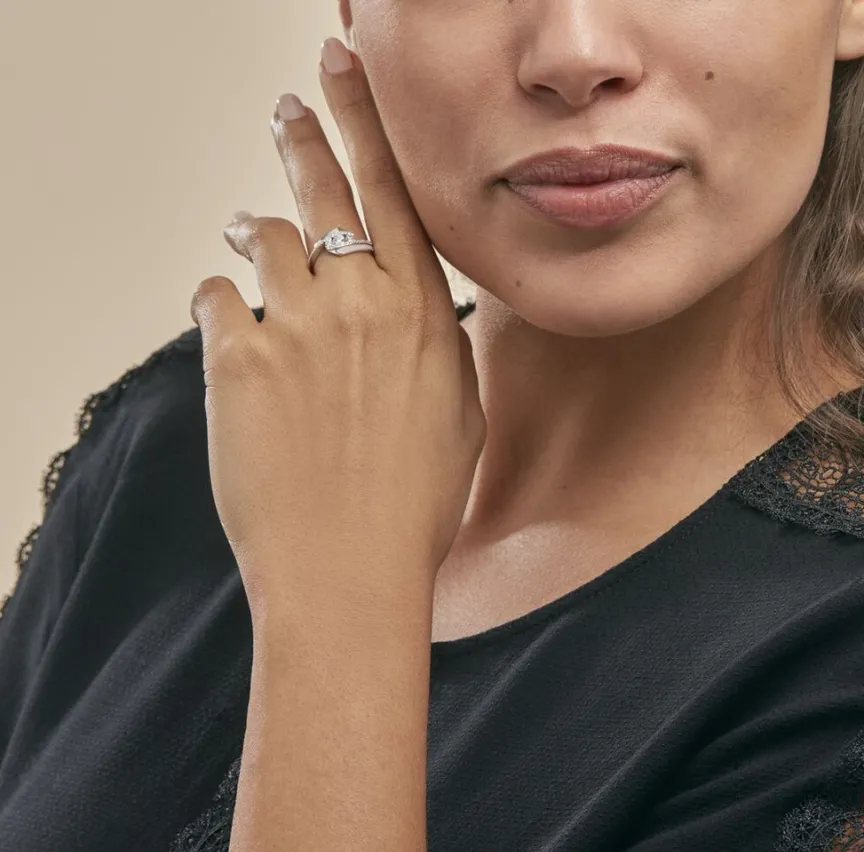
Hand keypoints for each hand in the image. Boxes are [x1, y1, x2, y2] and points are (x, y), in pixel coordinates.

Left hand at [190, 38, 485, 621]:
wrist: (350, 570)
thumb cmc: (415, 504)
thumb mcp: (459, 415)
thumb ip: (436, 345)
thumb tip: (413, 309)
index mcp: (418, 312)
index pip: (392, 187)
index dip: (364, 118)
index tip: (345, 66)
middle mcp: (358, 302)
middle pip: (320, 189)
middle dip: (303, 136)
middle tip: (289, 105)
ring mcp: (294, 326)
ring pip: (259, 240)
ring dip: (253, 238)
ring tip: (247, 242)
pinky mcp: (236, 361)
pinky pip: (215, 302)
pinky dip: (222, 311)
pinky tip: (234, 339)